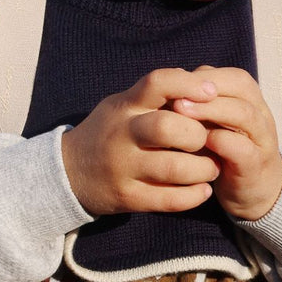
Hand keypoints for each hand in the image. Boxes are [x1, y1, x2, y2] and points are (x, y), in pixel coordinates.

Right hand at [61, 69, 220, 215]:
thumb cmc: (111, 131)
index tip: (212, 92)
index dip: (188, 84)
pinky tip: (202, 190)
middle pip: (167, 127)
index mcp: (125, 106)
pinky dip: (194, 196)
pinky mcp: (128, 197)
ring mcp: (123, 168)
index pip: (157, 83)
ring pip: (174, 168)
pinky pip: (170, 200)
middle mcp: (122, 134)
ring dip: (204, 169)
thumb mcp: (125, 105)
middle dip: (198, 134)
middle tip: (209, 141)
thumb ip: (159, 95)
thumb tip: (208, 81)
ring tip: (211, 168)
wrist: (69, 172)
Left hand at [171, 67, 281, 220]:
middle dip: (204, 90)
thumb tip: (164, 86)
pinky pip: (245, 150)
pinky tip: (202, 141)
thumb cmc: (222, 148)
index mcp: (248, 98)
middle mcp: (259, 113)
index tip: (172, 84)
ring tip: (181, 112)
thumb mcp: (208, 122)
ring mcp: (261, 140)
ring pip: (245, 115)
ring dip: (212, 110)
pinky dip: (223, 143)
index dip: (201, 77)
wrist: (252, 191)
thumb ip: (194, 103)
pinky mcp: (256, 167)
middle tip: (174, 97)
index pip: (230, 76)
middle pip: (240, 87)